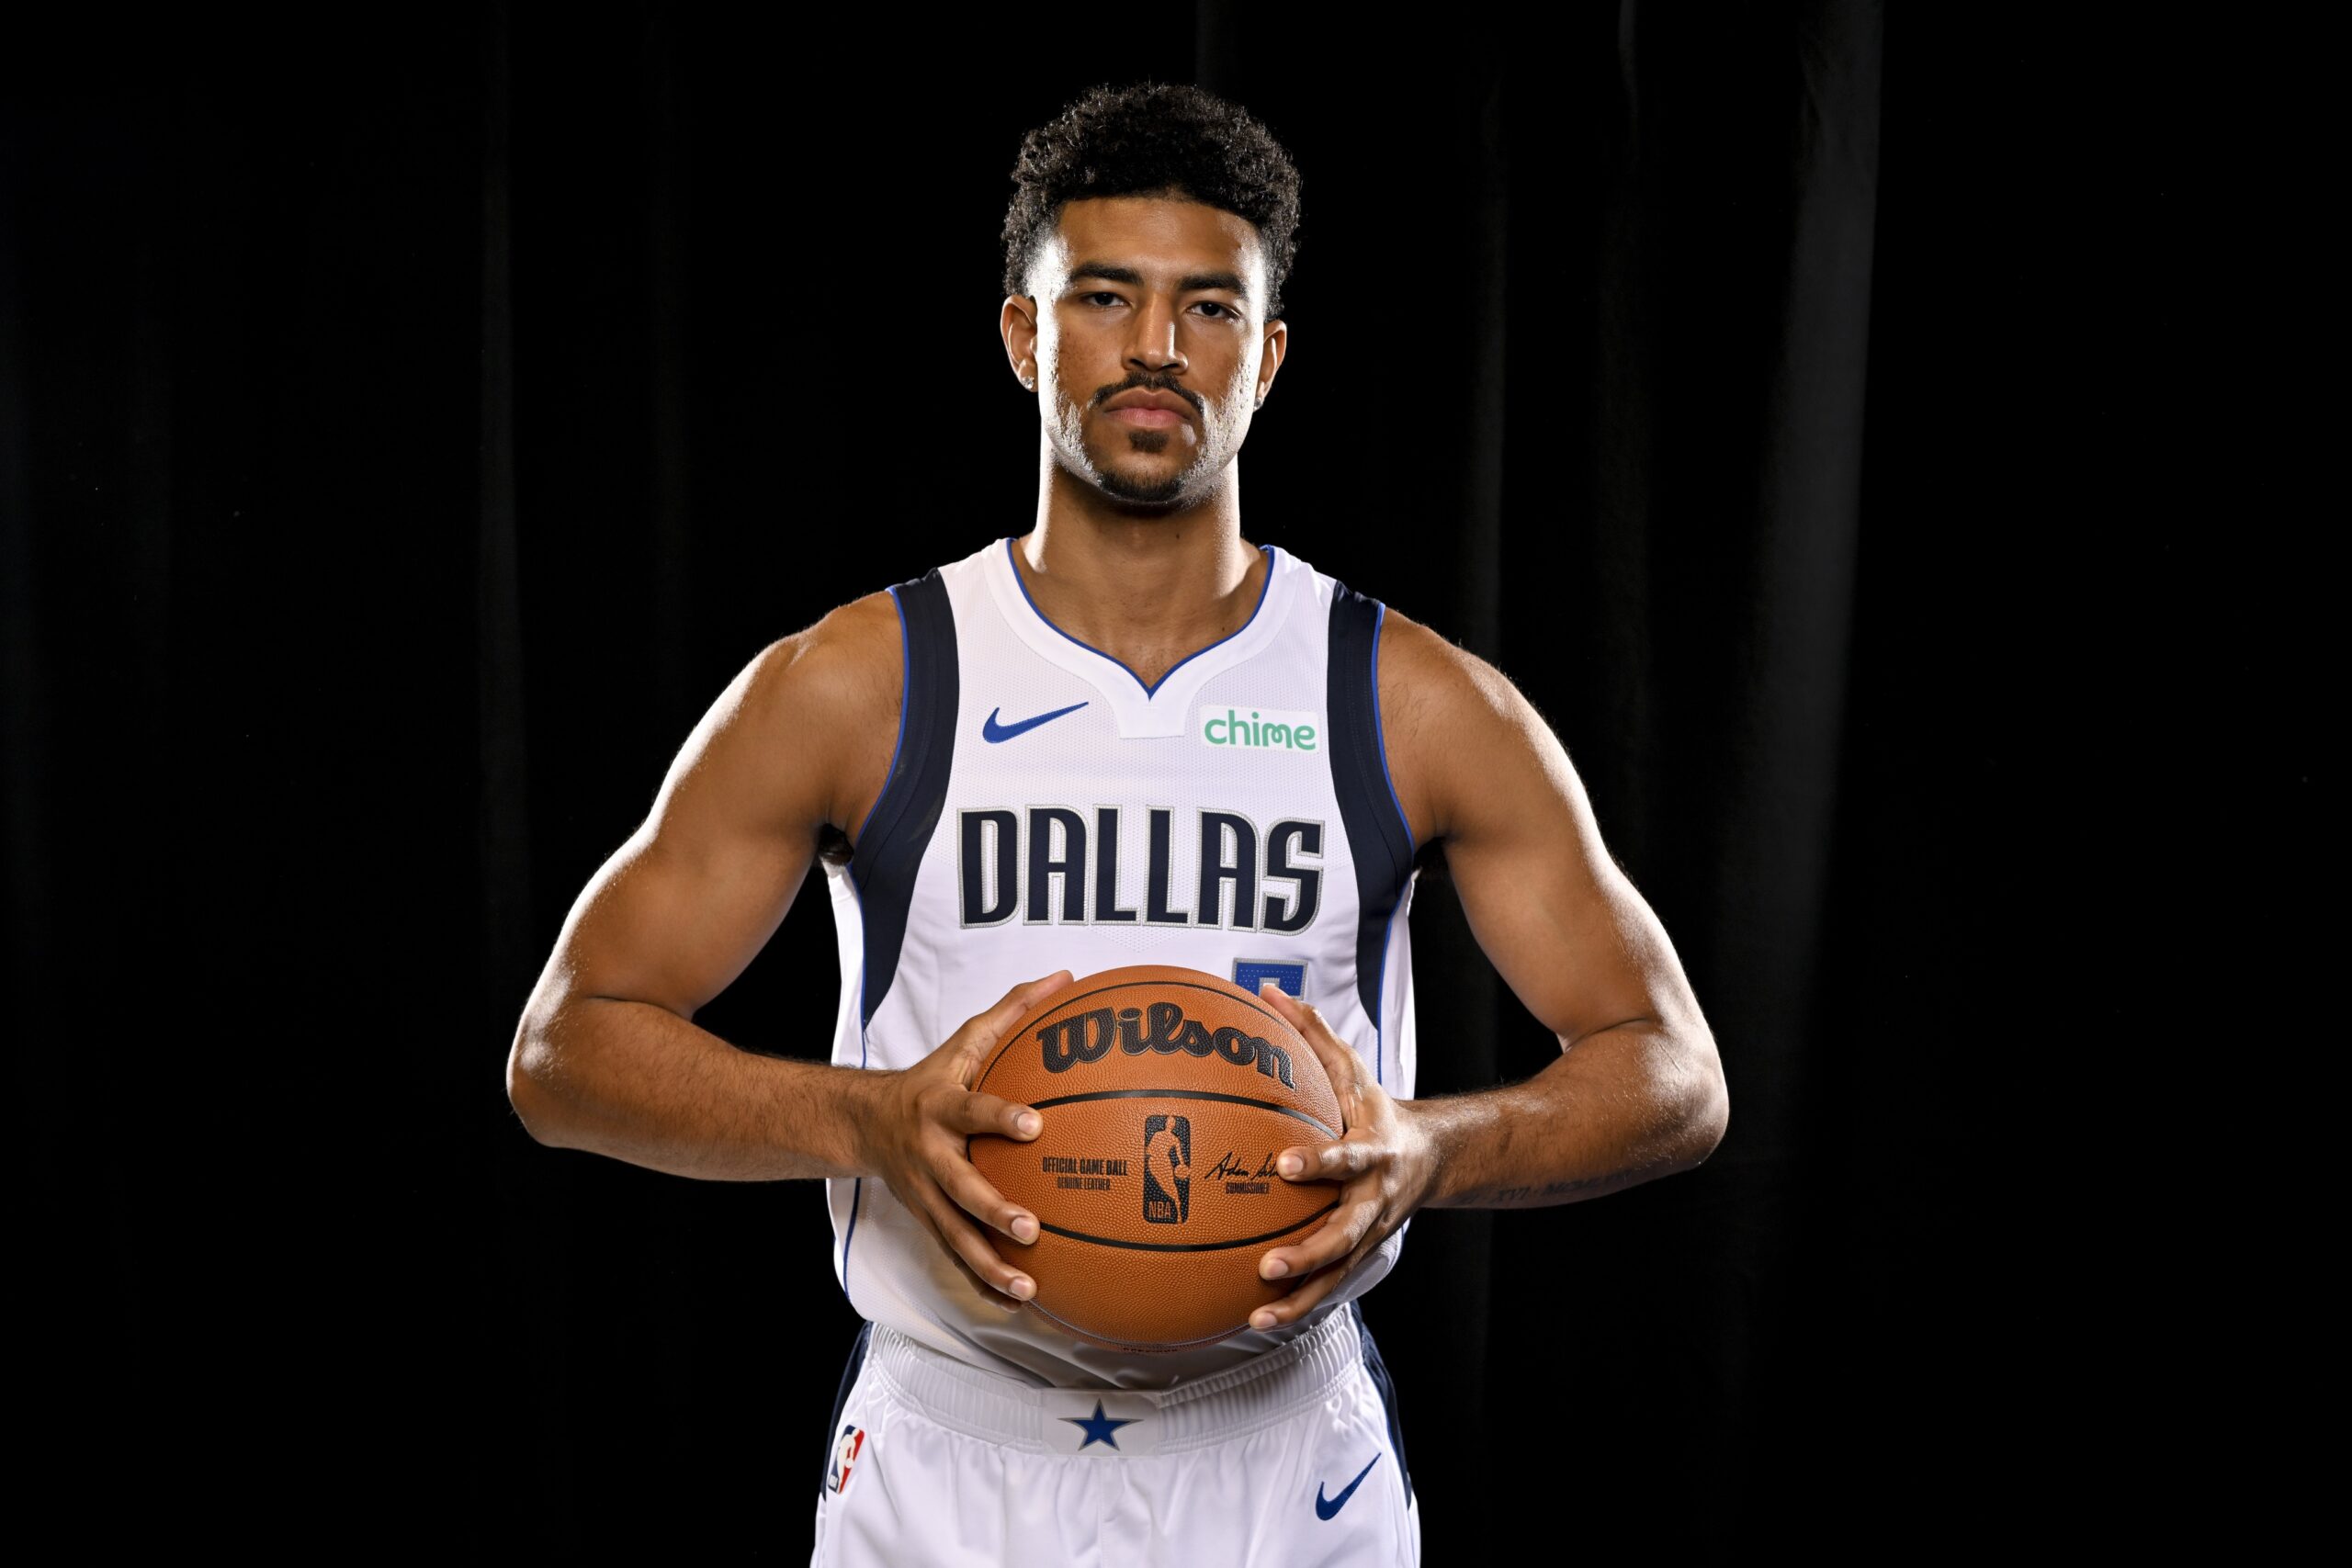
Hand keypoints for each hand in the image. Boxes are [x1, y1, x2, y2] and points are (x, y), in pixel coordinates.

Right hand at [856, 971, 1072, 1301]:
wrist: (864, 1123)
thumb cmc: (932, 1079)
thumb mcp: (964, 1041)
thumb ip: (1013, 1011)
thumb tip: (1066, 979)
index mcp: (941, 1108)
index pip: (972, 1111)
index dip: (1000, 1117)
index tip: (1034, 1124)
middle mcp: (930, 1156)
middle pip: (961, 1188)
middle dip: (993, 1210)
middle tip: (1031, 1227)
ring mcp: (926, 1195)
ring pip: (955, 1235)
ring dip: (989, 1264)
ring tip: (1028, 1285)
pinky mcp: (927, 1220)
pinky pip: (955, 1256)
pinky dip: (983, 1280)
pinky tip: (1019, 1300)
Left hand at [1248, 982, 1440, 1329]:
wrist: (1431, 1156)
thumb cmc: (1374, 1106)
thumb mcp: (1351, 1067)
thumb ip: (1310, 1032)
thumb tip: (1266, 991)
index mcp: (1373, 1151)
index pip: (1347, 1158)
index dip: (1321, 1164)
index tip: (1285, 1165)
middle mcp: (1374, 1199)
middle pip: (1345, 1232)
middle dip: (1309, 1251)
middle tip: (1268, 1263)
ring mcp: (1369, 1233)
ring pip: (1337, 1273)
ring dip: (1301, 1297)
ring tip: (1259, 1315)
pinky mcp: (1360, 1256)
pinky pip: (1329, 1286)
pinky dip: (1298, 1305)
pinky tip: (1258, 1320)